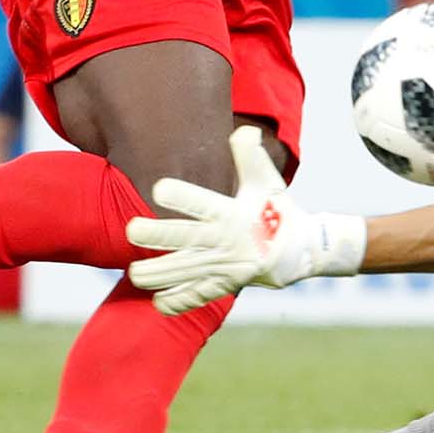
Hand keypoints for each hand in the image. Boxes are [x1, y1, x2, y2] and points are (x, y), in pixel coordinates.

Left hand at [126, 127, 366, 315]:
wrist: (302, 251)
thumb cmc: (277, 210)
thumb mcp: (267, 182)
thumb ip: (251, 157)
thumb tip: (244, 130)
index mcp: (233, 213)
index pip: (204, 203)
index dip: (183, 196)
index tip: (158, 188)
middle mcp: (226, 241)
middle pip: (188, 239)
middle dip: (159, 236)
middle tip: (131, 230)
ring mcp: (225, 266)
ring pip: (187, 273)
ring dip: (159, 275)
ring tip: (133, 273)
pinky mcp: (226, 285)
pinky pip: (199, 296)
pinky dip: (179, 301)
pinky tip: (157, 301)